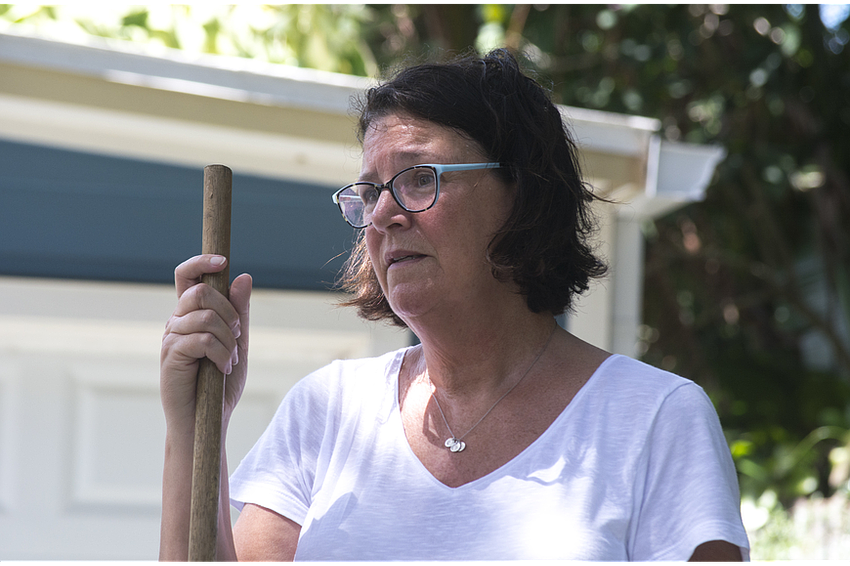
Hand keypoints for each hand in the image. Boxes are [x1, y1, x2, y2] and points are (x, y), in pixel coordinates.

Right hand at [160, 254, 251, 430]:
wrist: (207, 420)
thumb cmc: (220, 383)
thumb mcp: (238, 342)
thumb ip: (240, 311)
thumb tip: (243, 276)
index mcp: (192, 314)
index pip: (188, 276)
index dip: (201, 262)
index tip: (223, 260)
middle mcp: (177, 321)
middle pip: (200, 291)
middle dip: (228, 311)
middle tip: (236, 335)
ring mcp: (171, 338)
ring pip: (204, 316)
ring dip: (227, 338)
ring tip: (230, 359)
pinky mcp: (171, 356)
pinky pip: (202, 339)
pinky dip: (221, 353)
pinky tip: (223, 368)